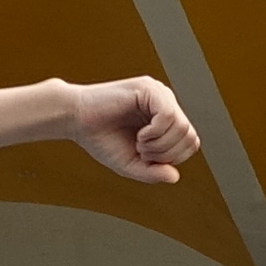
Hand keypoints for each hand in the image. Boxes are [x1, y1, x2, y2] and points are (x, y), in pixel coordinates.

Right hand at [66, 77, 196, 184]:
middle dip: (167, 154)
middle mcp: (166, 103)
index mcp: (166, 119)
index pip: (190, 142)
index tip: (147, 157)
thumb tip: (175, 176)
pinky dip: (156, 133)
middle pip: (189, 136)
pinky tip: (140, 135)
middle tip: (142, 151)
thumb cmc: (101, 139)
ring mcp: (159, 94)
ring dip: (160, 145)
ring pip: (182, 127)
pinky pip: (168, 116)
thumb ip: (153, 173)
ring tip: (139, 143)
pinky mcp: (148, 88)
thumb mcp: (130, 164)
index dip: (173, 158)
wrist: (75, 120)